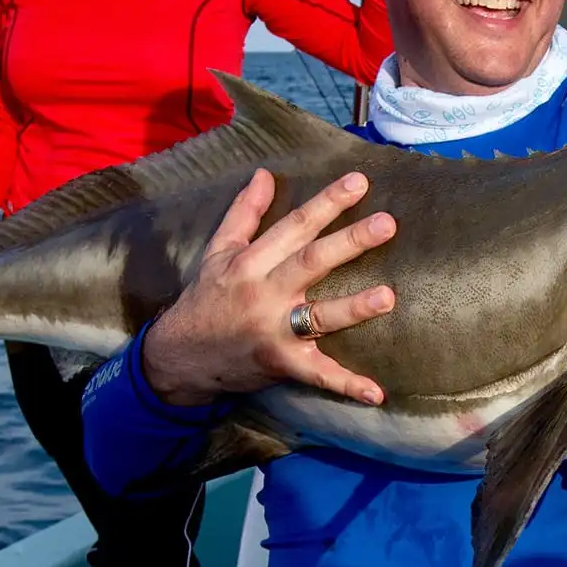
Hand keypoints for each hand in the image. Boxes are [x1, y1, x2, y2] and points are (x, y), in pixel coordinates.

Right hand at [141, 168, 396, 408]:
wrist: (178, 357)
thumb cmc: (205, 299)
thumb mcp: (218, 252)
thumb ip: (244, 212)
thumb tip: (265, 174)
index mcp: (251, 261)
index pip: (295, 225)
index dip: (327, 202)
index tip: (359, 181)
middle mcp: (264, 292)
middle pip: (311, 262)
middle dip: (349, 242)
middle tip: (387, 223)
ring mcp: (273, 330)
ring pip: (317, 317)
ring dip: (353, 308)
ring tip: (388, 297)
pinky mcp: (280, 363)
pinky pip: (316, 375)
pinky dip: (345, 385)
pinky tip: (376, 392)